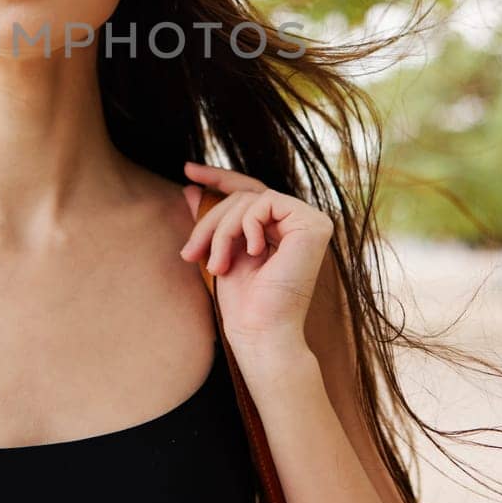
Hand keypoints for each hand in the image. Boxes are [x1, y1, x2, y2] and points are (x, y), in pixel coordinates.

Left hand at [178, 160, 330, 364]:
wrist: (260, 333)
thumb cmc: (242, 303)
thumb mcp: (220, 251)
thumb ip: (212, 220)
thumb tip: (191, 188)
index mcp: (280, 228)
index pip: (249, 191)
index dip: (218, 178)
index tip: (187, 169)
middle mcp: (298, 222)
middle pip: (244, 195)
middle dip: (211, 221)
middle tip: (190, 253)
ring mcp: (309, 221)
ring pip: (249, 199)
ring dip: (222, 231)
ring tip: (216, 264)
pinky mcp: (314, 224)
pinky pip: (265, 202)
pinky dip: (247, 226)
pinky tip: (254, 254)